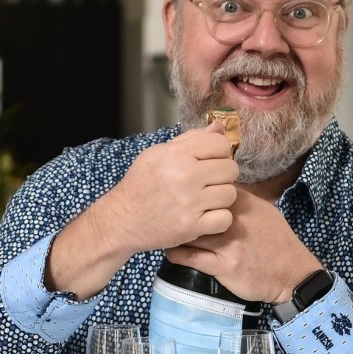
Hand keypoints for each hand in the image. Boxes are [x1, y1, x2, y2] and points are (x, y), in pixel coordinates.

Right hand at [45, 123, 236, 299]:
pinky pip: (225, 219)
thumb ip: (190, 139)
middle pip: (230, 169)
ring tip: (204, 200)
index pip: (221, 144)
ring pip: (230, 194)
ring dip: (220, 198)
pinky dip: (218, 220)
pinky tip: (204, 216)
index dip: (219, 152)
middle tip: (207, 183)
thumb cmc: (141, 184)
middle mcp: (185, 176)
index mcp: (176, 154)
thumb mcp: (157, 154)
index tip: (210, 161)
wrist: (122, 219)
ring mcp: (189, 202)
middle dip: (221, 175)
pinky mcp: (191, 226)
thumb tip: (219, 127)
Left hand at [164, 186, 320, 303]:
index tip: (173, 195)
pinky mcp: (224, 266)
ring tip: (162, 231)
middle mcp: (234, 220)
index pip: (208, 187)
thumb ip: (239, 199)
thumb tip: (215, 185)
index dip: (189, 191)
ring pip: (190, 232)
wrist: (292, 272)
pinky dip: (175, 253)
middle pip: (194, 208)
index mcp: (242, 203)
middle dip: (176, 210)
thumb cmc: (275, 240)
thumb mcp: (262, 211)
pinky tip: (169, 250)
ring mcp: (228, 244)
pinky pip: (191, 257)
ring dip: (173, 232)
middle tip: (161, 213)